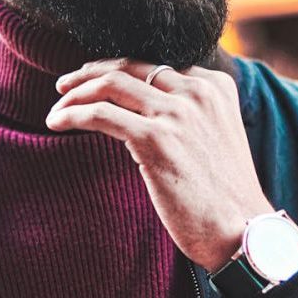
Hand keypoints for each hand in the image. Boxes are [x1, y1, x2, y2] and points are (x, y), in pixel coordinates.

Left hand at [46, 58, 273, 272]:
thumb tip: (147, 121)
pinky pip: (101, 115)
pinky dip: (73, 115)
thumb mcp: (216, 142)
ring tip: (56, 108)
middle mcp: (196, 92)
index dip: (120, 73)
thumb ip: (190, 120)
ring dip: (76, 93)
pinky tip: (55, 123)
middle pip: (130, 67)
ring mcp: (176, 113)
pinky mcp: (155, 139)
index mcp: (214, 88)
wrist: (241, 231)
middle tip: (66, 86)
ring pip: (110, 85)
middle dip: (91, 73)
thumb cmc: (225, 198)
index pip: (155, 68)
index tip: (97, 84)